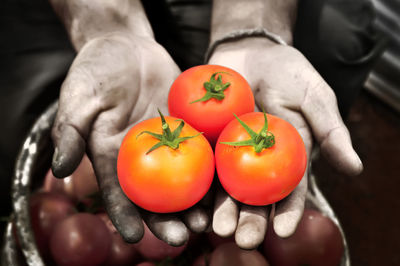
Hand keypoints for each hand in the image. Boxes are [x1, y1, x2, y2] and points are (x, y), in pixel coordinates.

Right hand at [51, 33, 209, 245]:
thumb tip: (60, 169)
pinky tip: (225, 183)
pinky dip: (213, 167)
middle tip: (184, 236)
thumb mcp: (79, 96)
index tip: (135, 237)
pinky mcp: (189, 127)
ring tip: (207, 219)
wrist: (128, 46)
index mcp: (113, 156)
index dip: (125, 216)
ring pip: (183, 179)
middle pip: (156, 196)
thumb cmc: (97, 71)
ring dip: (195, 202)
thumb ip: (69, 131)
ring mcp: (169, 143)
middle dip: (168, 219)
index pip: (118, 192)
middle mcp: (143, 156)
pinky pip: (203, 149)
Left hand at [208, 37, 362, 248]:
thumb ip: (330, 129)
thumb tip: (354, 167)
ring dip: (220, 210)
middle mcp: (257, 162)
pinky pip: (199, 162)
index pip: (290, 189)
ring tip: (215, 228)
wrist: (248, 52)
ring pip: (224, 186)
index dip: (289, 211)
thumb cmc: (287, 72)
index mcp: (287, 156)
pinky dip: (195, 182)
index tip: (284, 231)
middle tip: (243, 240)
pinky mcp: (205, 141)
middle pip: (254, 196)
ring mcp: (228, 153)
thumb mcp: (313, 95)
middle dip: (250, 220)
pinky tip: (191, 201)